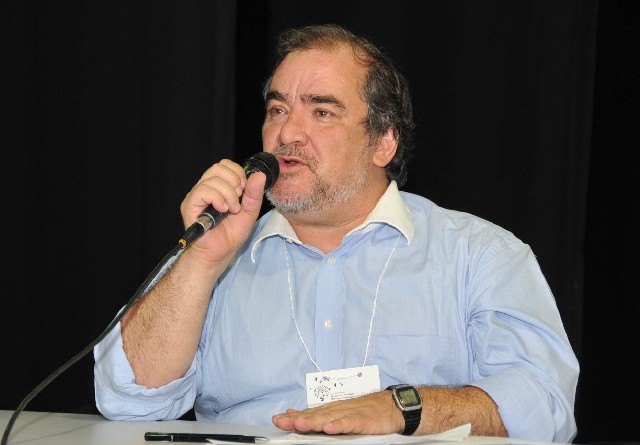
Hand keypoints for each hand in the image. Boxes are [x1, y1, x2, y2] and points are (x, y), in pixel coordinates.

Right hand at [180, 159, 266, 264]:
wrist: (218, 255)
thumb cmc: (230, 236)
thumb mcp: (249, 213)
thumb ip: (254, 195)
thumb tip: (260, 175)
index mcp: (218, 188)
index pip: (225, 165)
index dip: (237, 172)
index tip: (245, 189)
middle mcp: (205, 189)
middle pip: (218, 167)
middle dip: (234, 180)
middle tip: (239, 198)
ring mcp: (196, 196)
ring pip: (212, 179)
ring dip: (228, 194)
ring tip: (232, 210)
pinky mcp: (189, 206)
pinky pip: (202, 191)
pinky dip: (217, 198)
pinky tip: (223, 209)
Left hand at [272, 391, 403, 434]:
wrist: (392, 406)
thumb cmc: (365, 411)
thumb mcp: (339, 413)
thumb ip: (318, 415)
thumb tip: (294, 414)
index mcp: (331, 410)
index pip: (309, 413)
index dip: (293, 416)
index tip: (277, 419)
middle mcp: (337, 410)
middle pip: (315, 415)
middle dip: (298, 418)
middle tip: (283, 421)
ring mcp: (350, 414)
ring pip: (329, 418)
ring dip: (314, 421)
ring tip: (300, 424)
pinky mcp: (363, 420)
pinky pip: (350, 423)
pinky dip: (339, 425)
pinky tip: (330, 428)